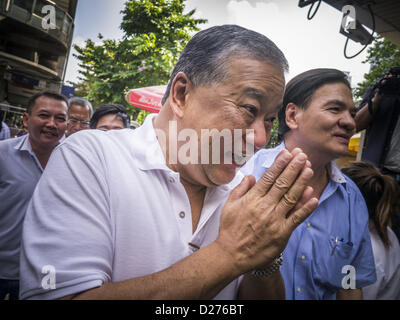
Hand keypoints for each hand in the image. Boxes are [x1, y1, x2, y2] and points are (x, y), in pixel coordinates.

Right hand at [216, 148, 317, 273]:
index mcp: (252, 199)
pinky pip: (296, 218)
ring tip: (309, 169)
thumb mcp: (229, 205)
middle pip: (282, 184)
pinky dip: (306, 208)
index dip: (279, 164)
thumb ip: (240, 189)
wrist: (232, 254)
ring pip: (291, 197)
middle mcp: (265, 207)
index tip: (287, 153)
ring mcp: (275, 220)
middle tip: (302, 155)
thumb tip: (251, 176)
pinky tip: (314, 197)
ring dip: (301, 182)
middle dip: (293, 168)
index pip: (268, 178)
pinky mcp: (282, 233)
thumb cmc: (230, 229)